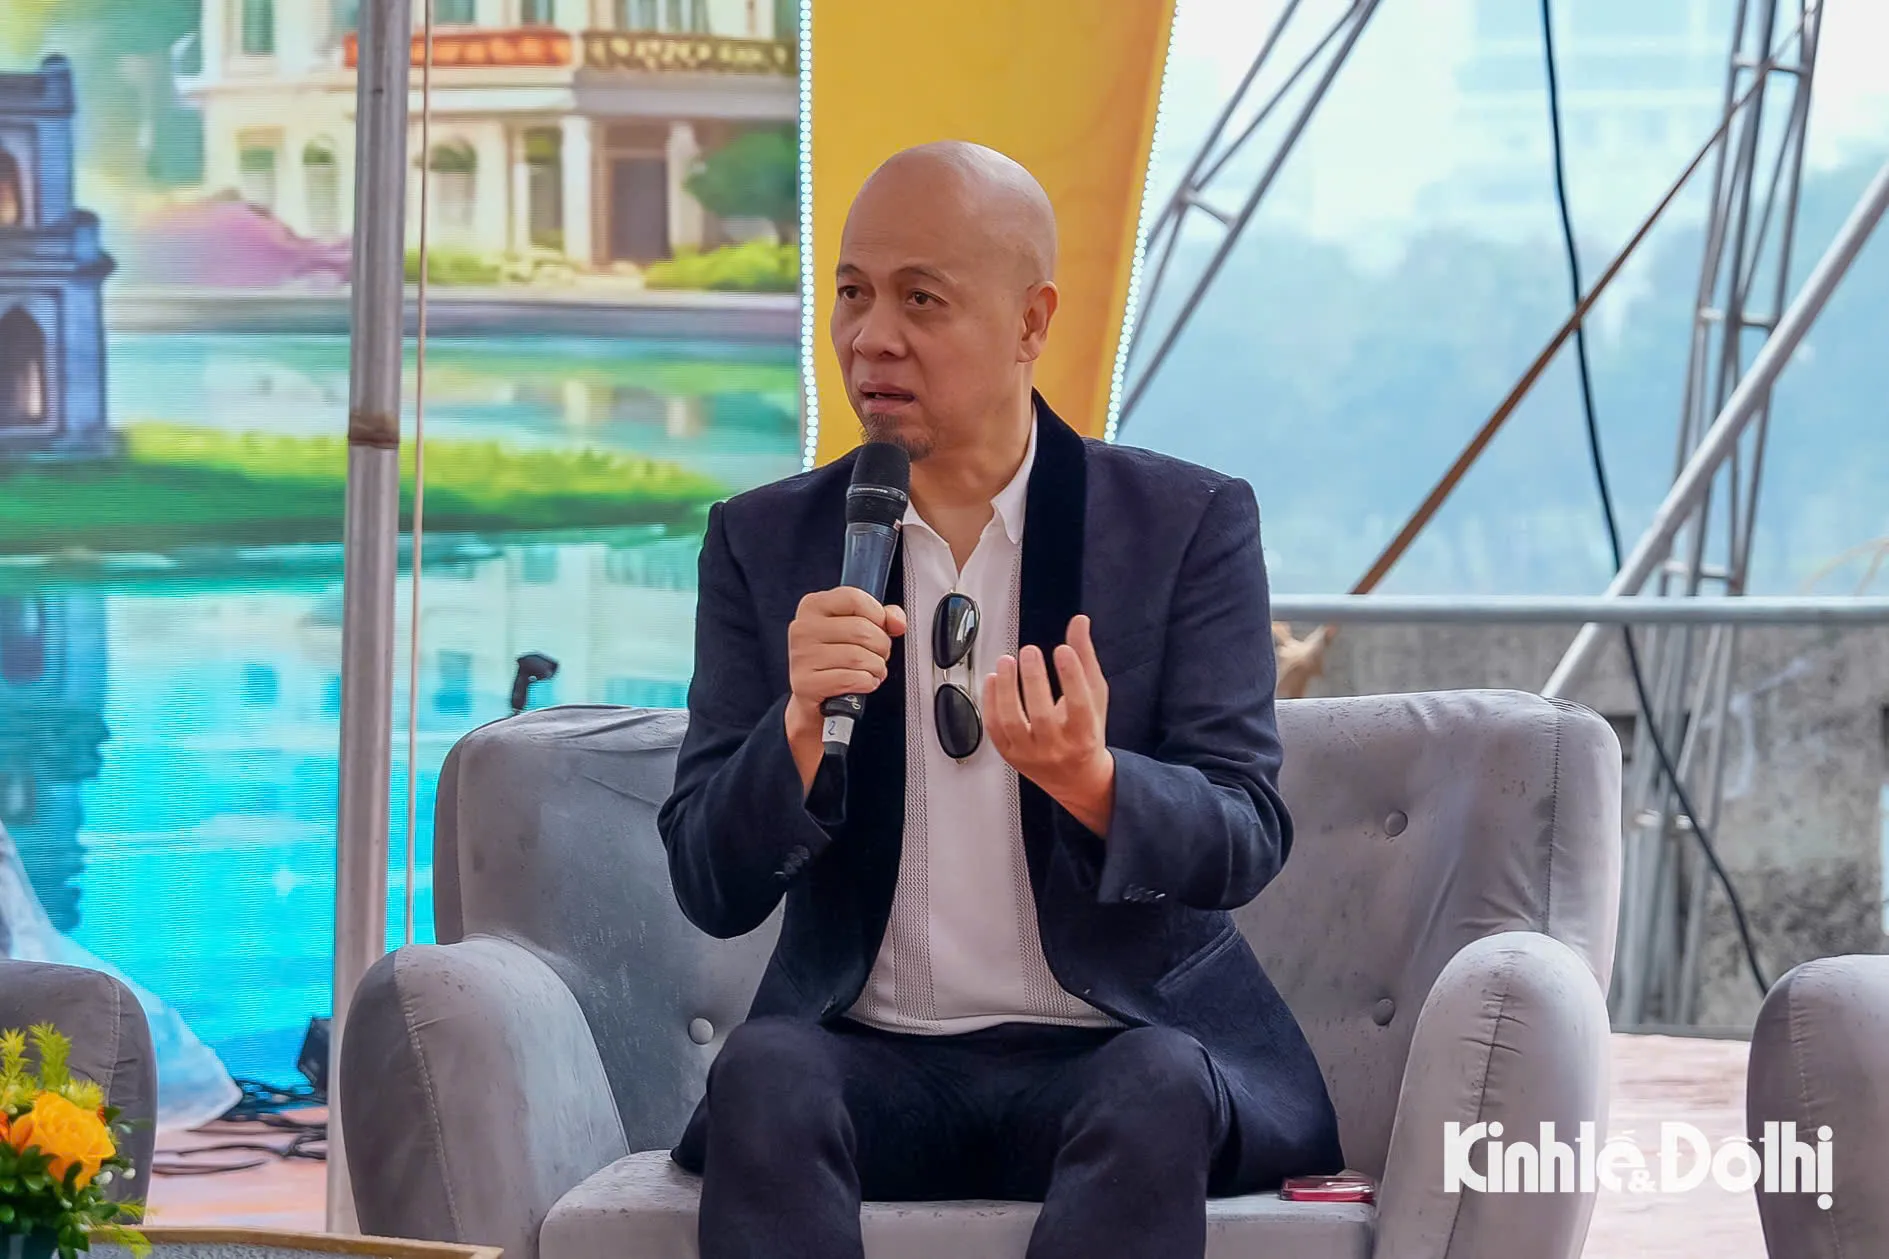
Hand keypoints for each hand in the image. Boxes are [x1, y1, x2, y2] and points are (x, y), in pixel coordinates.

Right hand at [784, 587, 906, 787]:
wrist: (814, 695)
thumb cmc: (837, 656)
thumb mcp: (858, 627)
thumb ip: (883, 616)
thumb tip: (897, 622)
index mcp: (813, 605)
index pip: (854, 598)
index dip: (877, 615)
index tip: (879, 627)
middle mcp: (802, 628)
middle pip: (861, 630)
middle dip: (881, 646)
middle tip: (878, 655)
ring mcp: (801, 656)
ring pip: (859, 657)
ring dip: (876, 668)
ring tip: (872, 670)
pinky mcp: (805, 684)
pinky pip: (851, 679)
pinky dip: (866, 683)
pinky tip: (863, 683)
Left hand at [983, 614, 1114, 834]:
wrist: (1076, 778)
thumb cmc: (1087, 731)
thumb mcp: (1095, 697)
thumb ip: (1085, 659)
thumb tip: (1079, 621)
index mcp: (1084, 734)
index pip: (1079, 705)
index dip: (1071, 676)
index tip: (1062, 650)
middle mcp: (1057, 747)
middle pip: (1042, 715)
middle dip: (1034, 680)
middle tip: (1030, 650)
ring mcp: (1030, 754)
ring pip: (1012, 722)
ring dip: (1006, 689)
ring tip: (1006, 661)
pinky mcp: (1010, 755)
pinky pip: (995, 729)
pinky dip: (990, 702)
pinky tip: (993, 678)